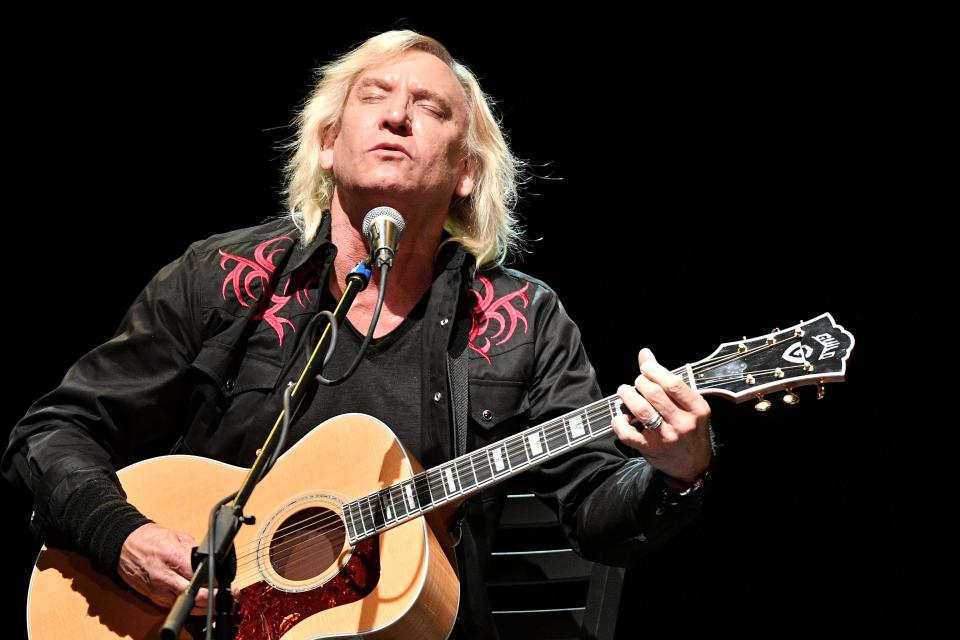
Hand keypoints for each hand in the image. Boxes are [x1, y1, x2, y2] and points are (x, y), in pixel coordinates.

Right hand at [117, 523, 211, 614]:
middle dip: (209, 597)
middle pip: (193, 594)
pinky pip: (174, 605)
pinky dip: (186, 605)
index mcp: (173, 557)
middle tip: (220, 594)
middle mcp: (164, 576)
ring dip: (200, 605)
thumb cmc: (150, 539)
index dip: (213, 581)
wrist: (124, 545)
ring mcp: (157, 589)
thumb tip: (210, 561)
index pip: (198, 576)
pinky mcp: (152, 597)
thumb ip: (194, 551)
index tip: (221, 583)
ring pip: (184, 605)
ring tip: (211, 600)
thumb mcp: (177, 537)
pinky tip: (196, 602)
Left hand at [613, 348, 712, 483]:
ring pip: (641, 410)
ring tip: (624, 392)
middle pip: (654, 394)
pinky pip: (627, 433)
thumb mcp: (689, 405)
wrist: (693, 466)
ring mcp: (666, 437)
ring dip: (627, 396)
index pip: (673, 384)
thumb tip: (645, 355)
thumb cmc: (690, 430)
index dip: (654, 371)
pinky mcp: (650, 449)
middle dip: (640, 382)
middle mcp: (683, 423)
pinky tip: (621, 415)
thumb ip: (668, 381)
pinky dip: (618, 421)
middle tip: (637, 382)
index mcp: (697, 409)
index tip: (646, 368)